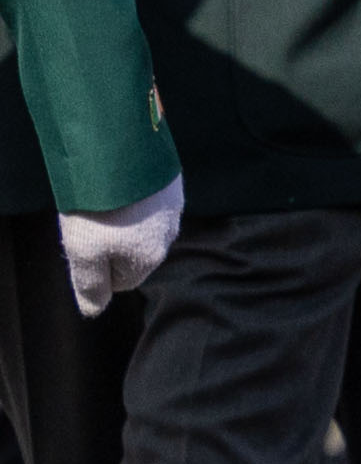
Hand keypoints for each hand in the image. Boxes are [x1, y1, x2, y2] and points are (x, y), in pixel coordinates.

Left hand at [55, 180, 174, 317]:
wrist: (120, 154)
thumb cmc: (99, 209)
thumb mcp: (83, 253)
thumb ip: (90, 285)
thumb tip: (94, 310)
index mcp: (149, 258)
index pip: (123, 282)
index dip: (99, 268)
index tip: (85, 245)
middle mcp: (169, 236)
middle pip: (136, 254)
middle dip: (115, 244)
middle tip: (92, 222)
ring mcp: (175, 208)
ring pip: (146, 227)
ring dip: (128, 220)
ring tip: (106, 201)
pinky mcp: (174, 183)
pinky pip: (153, 202)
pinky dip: (138, 199)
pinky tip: (122, 186)